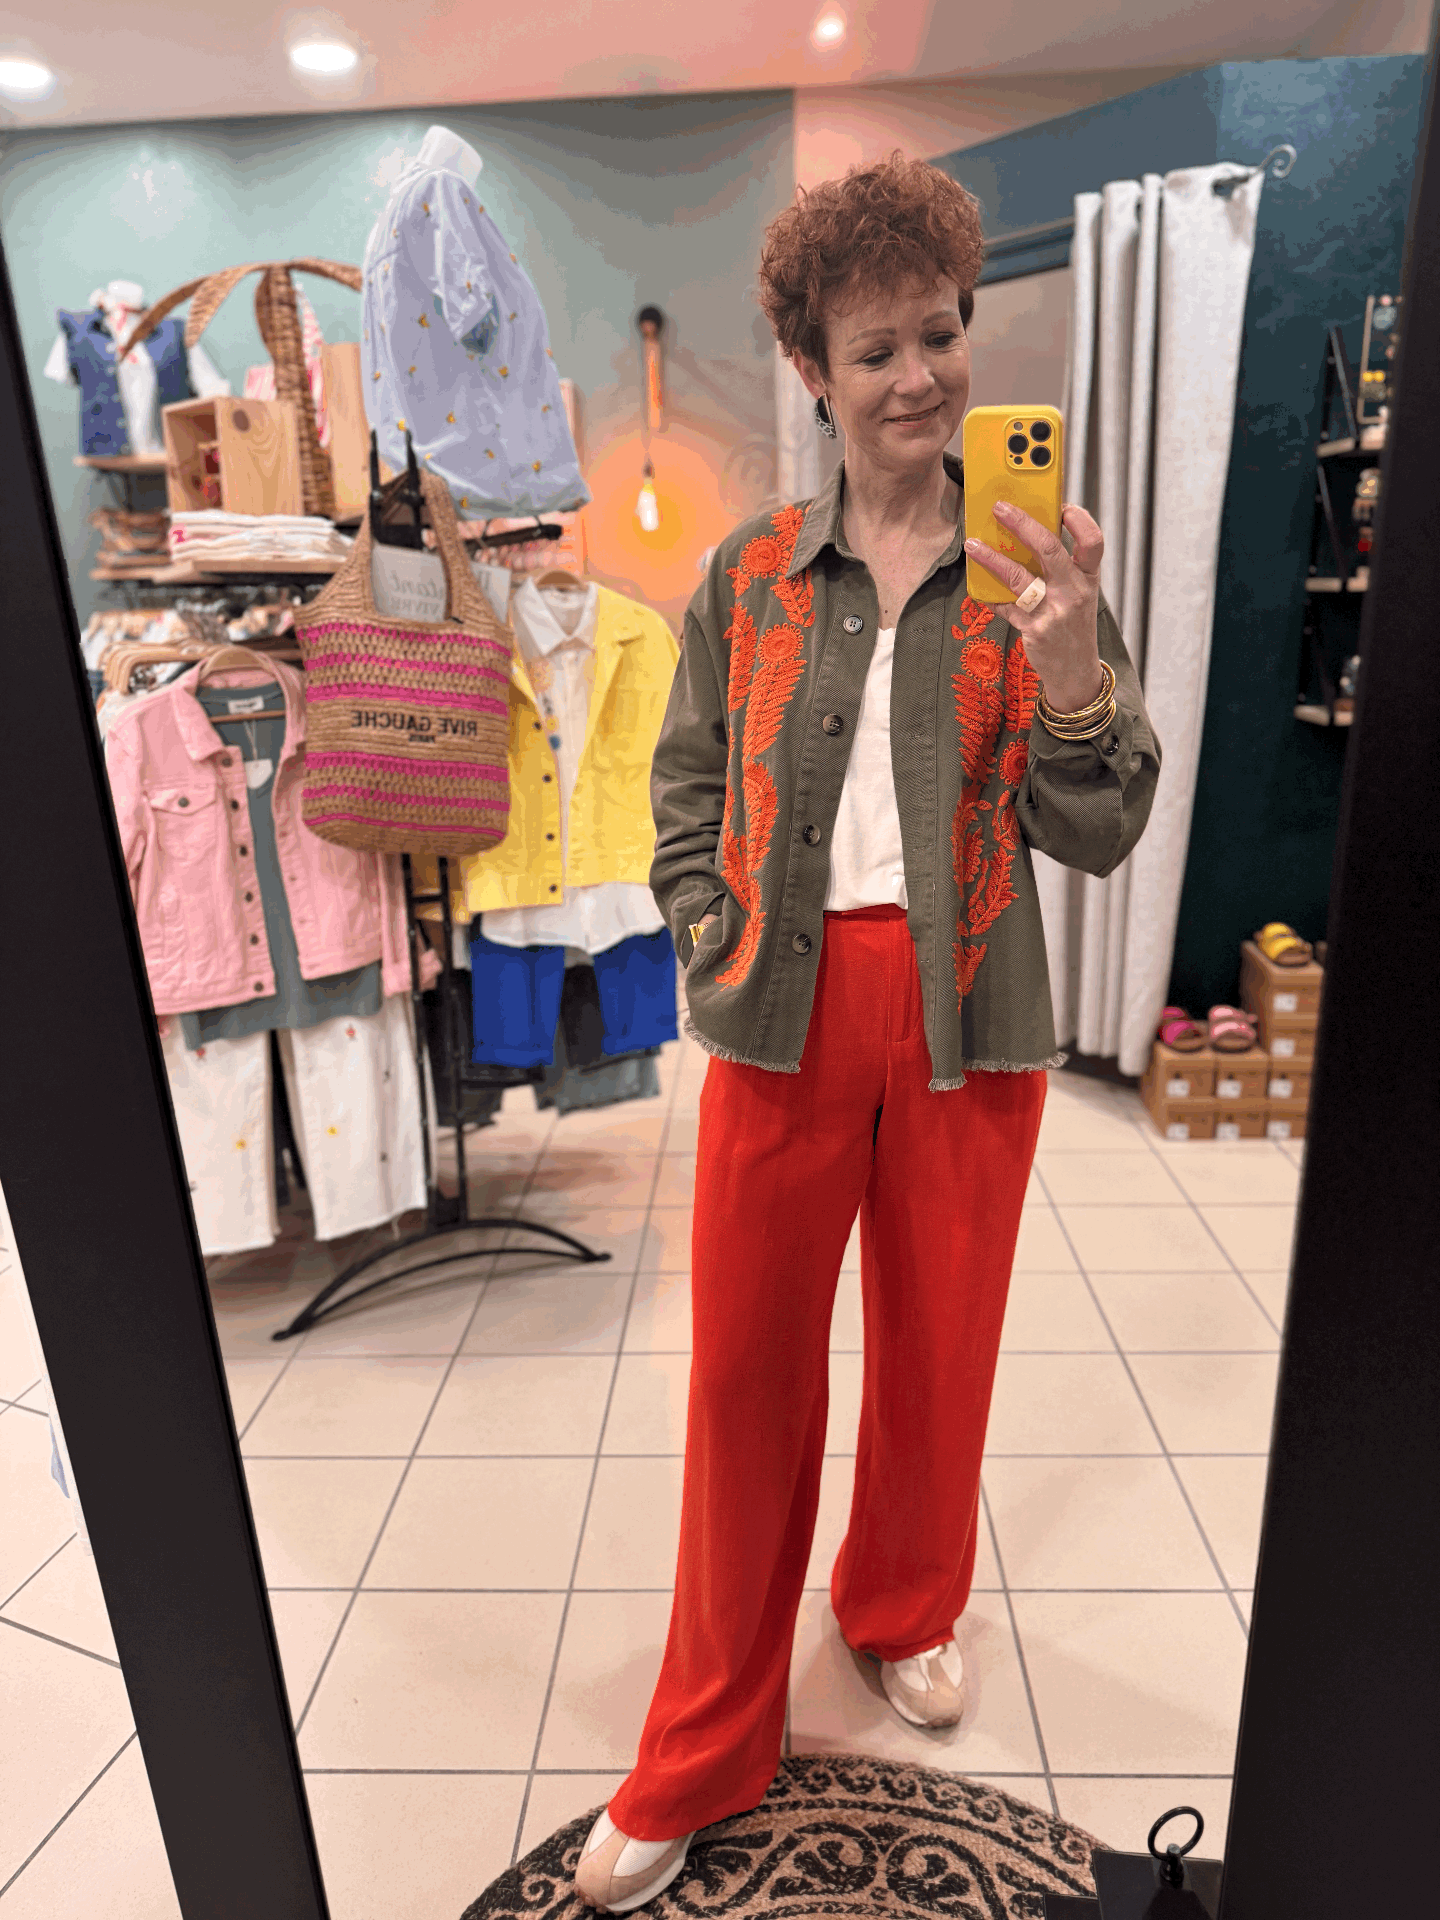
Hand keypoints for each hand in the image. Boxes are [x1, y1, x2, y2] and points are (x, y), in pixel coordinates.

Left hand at [965, 502, 1104, 713]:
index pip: (1092, 541)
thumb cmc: (1073, 623)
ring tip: (972, 545)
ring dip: (992, 558)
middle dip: (1022, 524)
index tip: (1060, 505)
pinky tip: (977, 584)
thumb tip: (1029, 532)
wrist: (1076, 670)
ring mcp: (1054, 612)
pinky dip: (990, 594)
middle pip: (1049, 549)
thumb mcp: (1078, 592)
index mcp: (1088, 578)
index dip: (1078, 519)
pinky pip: (1005, 606)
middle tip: (999, 508)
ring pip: (1019, 577)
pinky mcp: (1034, 630)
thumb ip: (1061, 566)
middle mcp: (1074, 592)